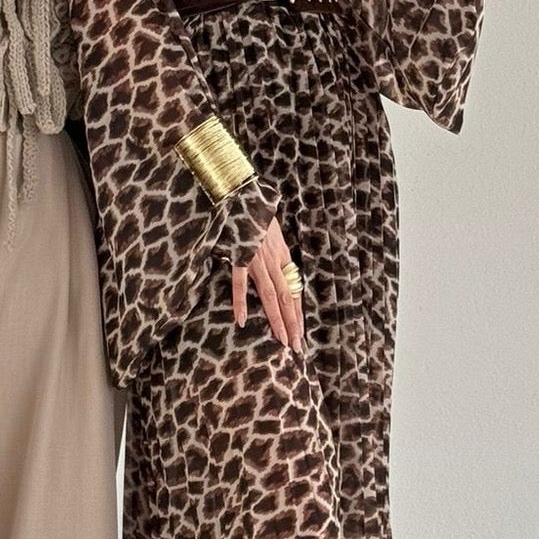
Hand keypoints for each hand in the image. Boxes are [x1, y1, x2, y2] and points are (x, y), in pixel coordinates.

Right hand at [232, 217, 303, 352]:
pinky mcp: (239, 255)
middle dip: (292, 323)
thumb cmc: (255, 211)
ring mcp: (256, 259)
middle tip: (296, 346)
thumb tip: (277, 267)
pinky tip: (242, 320)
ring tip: (281, 339)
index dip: (297, 313)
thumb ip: (273, 251)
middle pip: (286, 296)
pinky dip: (241, 301)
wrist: (242, 192)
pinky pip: (240, 282)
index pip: (293, 290)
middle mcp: (273, 260)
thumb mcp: (271, 232)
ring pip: (269, 294)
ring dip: (276, 318)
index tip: (300, 334)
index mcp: (282, 255)